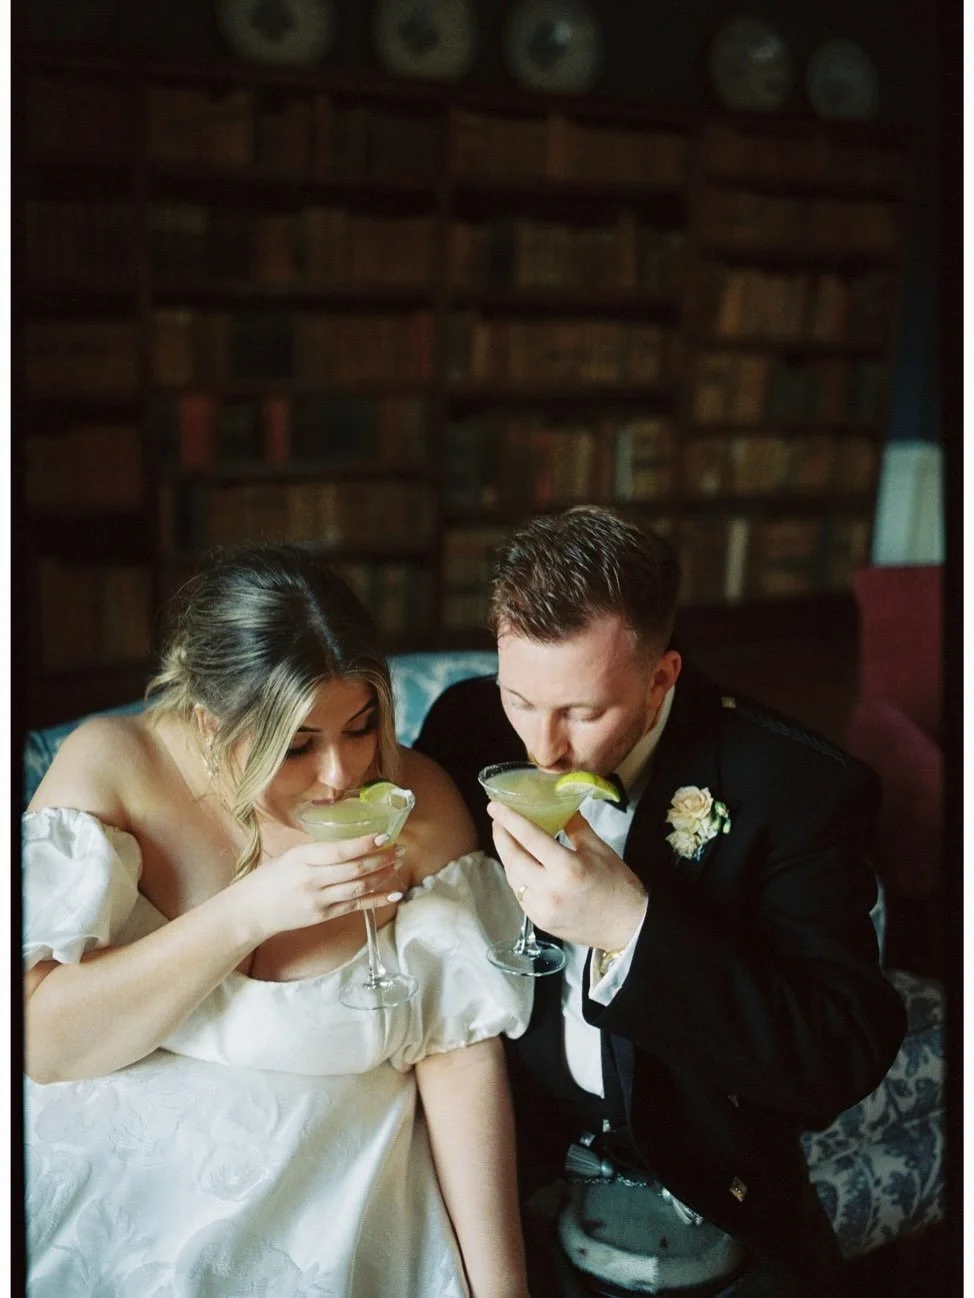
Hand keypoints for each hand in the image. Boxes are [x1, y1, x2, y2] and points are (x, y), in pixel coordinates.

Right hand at [229, 835, 404, 943]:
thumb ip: (320, 851)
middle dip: (381, 859)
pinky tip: (394, 894)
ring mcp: (319, 900)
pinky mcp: (323, 916)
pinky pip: (355, 907)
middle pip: (354, 870)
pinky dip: (376, 900)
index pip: (339, 851)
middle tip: (399, 849)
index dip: (364, 844)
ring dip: (382, 876)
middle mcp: (312, 880)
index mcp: (303, 858)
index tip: (384, 836)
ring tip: (397, 864)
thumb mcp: (292, 856)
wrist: (252, 910)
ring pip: (358, 888)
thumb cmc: (272, 878)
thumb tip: (353, 842)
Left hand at [487, 803, 646, 952]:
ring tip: (507, 838)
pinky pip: (520, 893)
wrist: (627, 926)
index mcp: (567, 868)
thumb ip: (574, 825)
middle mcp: (549, 890)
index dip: (510, 819)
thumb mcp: (598, 848)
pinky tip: (520, 864)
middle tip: (497, 819)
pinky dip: (517, 876)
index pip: (530, 838)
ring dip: (507, 856)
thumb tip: (559, 805)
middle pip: (513, 858)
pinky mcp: (539, 922)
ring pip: (512, 877)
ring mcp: (541, 909)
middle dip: (501, 836)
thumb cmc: (617, 883)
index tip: (494, 806)